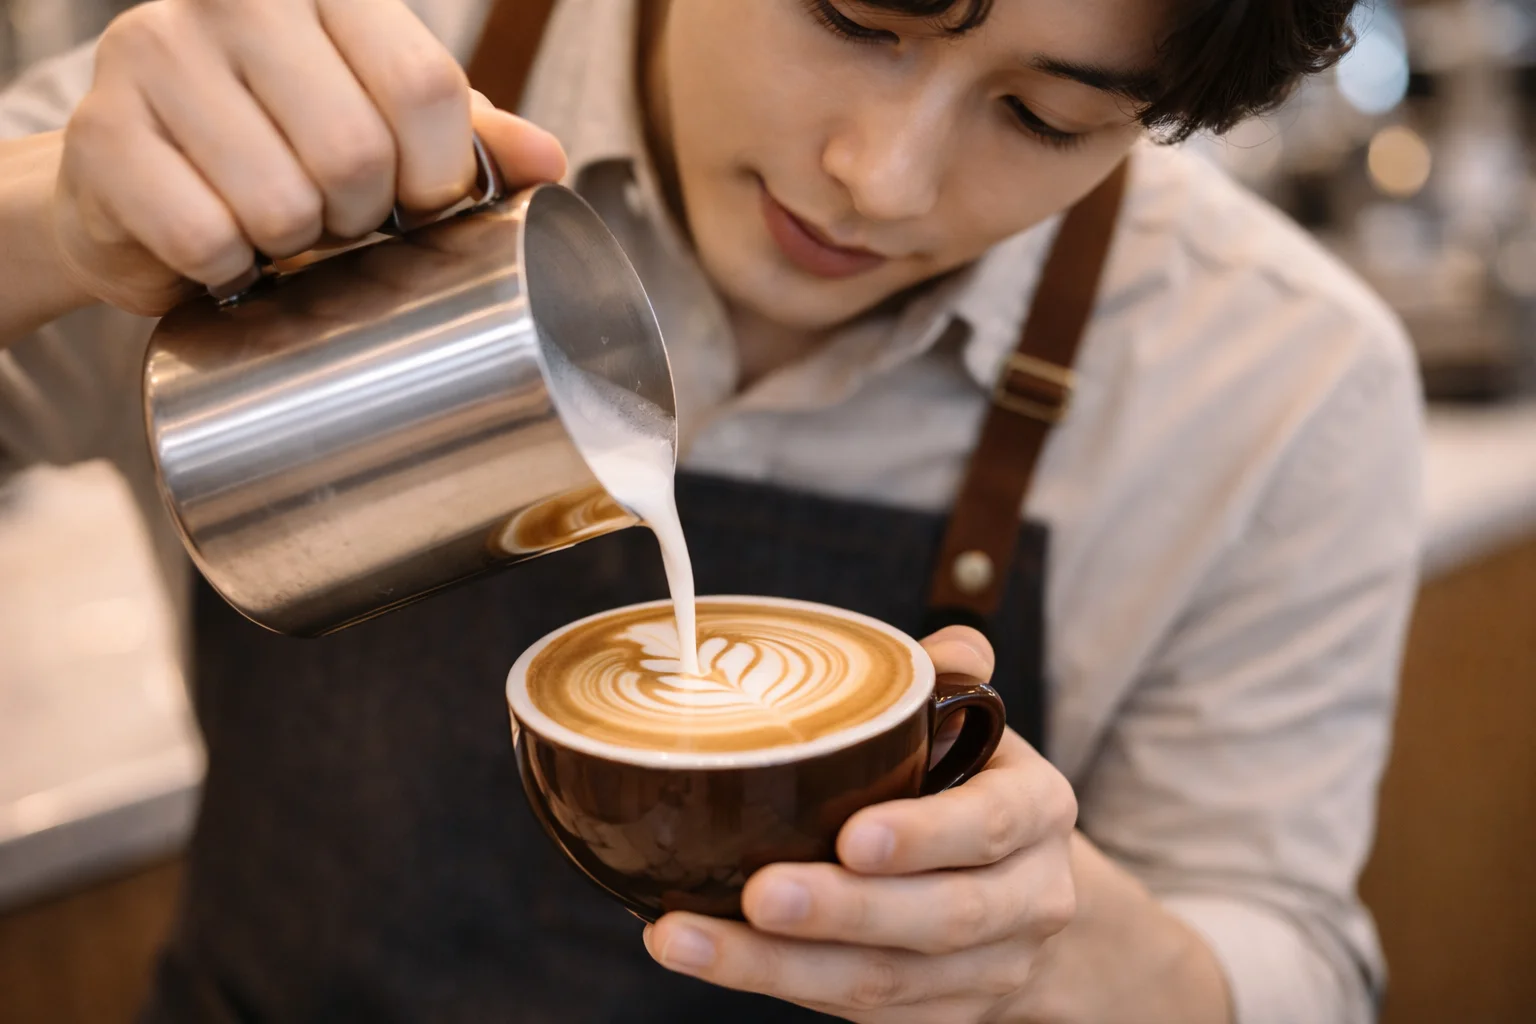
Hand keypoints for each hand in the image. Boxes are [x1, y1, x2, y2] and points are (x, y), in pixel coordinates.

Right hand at [51, 0, 565, 315]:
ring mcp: (155, 55)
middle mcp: (233, 0)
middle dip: (361, 218)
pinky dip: (227, 268)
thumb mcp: (389, 129)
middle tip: (335, 218)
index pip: (425, 86)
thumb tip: (547, 160)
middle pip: (357, 150)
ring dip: (292, 246)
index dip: (437, 176)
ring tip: (276, 227)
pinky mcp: (102, 134)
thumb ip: (470, 138)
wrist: (139, 184)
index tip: (418, 203)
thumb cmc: (281, 148)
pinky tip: (221, 247)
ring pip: (281, 201)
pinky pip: (205, 237)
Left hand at [643, 627, 1079, 1022]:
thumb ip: (952, 680)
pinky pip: (860, 1014)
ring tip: (685, 937)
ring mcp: (989, 972)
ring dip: (779, 966)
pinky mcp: (939, 1018)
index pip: (992, 826)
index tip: (852, 837)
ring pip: (884, 982)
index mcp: (1040, 813)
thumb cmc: (971, 784)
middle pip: (939, 920)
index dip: (925, 838)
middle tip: (758, 893)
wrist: (1024, 893)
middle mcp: (1029, 901)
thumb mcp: (976, 725)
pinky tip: (707, 956)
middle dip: (843, 912)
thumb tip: (948, 649)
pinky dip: (779, 987)